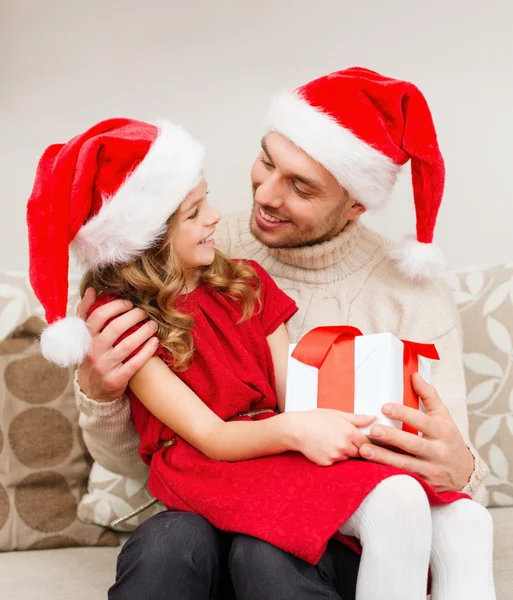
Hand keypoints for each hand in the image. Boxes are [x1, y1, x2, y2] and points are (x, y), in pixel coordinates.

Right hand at [76, 288, 159, 401]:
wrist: (92, 389)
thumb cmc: (92, 354)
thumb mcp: (84, 336)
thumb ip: (87, 312)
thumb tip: (92, 289)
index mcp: (85, 338)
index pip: (98, 316)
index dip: (116, 306)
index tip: (129, 304)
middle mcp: (93, 352)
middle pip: (115, 328)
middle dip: (134, 317)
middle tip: (144, 313)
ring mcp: (104, 366)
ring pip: (128, 345)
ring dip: (144, 332)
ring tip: (153, 325)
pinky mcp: (116, 379)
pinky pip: (135, 363)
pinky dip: (147, 350)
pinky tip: (155, 342)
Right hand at [286, 409, 375, 465]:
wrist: (295, 429)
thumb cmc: (315, 419)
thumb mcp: (336, 414)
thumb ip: (357, 418)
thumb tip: (373, 418)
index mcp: (349, 432)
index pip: (367, 443)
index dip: (364, 441)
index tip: (359, 439)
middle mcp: (344, 446)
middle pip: (359, 452)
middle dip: (354, 447)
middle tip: (342, 438)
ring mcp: (335, 456)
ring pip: (347, 458)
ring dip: (344, 453)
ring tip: (331, 441)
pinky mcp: (327, 463)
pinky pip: (336, 462)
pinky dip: (333, 457)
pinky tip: (324, 447)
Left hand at [359, 373, 473, 491]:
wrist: (465, 474)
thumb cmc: (448, 439)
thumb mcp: (444, 416)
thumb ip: (429, 396)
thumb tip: (414, 374)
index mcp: (443, 432)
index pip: (423, 421)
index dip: (405, 414)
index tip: (385, 407)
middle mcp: (438, 452)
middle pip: (413, 444)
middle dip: (392, 438)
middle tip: (373, 429)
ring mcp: (431, 471)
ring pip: (405, 465)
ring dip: (383, 458)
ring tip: (363, 450)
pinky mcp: (424, 484)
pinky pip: (403, 478)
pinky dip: (387, 473)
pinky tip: (370, 468)